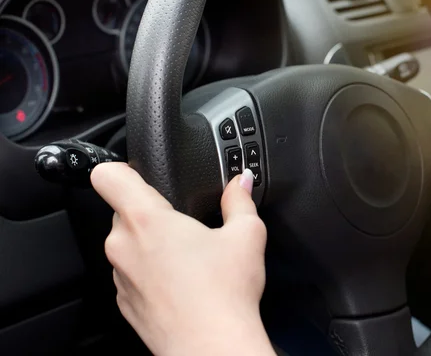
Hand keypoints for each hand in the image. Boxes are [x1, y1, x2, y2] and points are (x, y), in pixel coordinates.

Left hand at [91, 164, 274, 355]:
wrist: (211, 348)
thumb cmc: (224, 295)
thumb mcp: (246, 235)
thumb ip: (240, 200)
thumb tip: (242, 183)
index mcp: (147, 220)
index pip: (108, 175)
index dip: (124, 168)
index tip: (143, 174)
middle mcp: (123, 246)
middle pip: (123, 210)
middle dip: (151, 212)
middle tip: (186, 226)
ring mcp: (120, 277)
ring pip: (128, 244)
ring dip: (151, 243)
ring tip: (189, 259)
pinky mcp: (125, 302)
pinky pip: (131, 273)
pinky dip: (150, 272)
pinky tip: (182, 284)